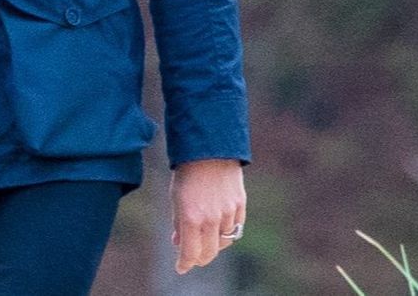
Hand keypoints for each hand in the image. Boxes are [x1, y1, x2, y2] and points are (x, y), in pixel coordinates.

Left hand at [172, 158, 245, 273]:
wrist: (210, 149)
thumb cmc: (187, 173)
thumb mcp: (176, 198)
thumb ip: (178, 223)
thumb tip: (179, 243)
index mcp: (191, 218)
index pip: (190, 253)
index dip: (184, 264)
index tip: (180, 267)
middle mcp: (212, 219)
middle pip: (209, 253)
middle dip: (199, 258)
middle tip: (192, 257)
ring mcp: (228, 213)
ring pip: (224, 242)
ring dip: (214, 245)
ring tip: (205, 240)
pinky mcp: (240, 206)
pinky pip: (236, 228)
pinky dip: (226, 233)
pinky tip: (218, 229)